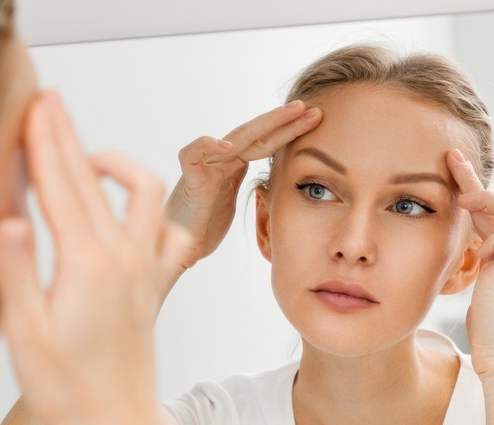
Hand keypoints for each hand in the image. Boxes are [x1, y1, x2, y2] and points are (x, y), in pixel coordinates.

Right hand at [0, 91, 185, 424]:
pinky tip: (142, 210)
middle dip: (69, 137)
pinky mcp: (158, 283)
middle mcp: (124, 258)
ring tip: (91, 157)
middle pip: (92, 180)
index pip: (60, 187)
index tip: (37, 108)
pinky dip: (162, 212)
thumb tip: (10, 221)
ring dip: (119, 167)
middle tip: (51, 105)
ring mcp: (146, 268)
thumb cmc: (68, 385)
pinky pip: (175, 235)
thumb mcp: (27, 333)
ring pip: (145, 196)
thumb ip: (18, 273)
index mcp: (88, 264)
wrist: (114, 417)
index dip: (46, 142)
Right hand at [166, 101, 321, 270]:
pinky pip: (193, 155)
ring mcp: (205, 167)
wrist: (177, 248)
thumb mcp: (235, 203)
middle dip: (284, 120)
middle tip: (310, 107)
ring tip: (288, 113)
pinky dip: (206, 146)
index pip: (266, 143)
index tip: (316, 119)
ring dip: (263, 123)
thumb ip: (250, 187)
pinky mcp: (189, 180)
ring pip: (234, 138)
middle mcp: (220, 160)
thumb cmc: (203, 227)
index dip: (289, 131)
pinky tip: (226, 145)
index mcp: (233, 165)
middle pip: (256, 134)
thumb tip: (277, 182)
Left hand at [446, 148, 493, 380]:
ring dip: (487, 197)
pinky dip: (488, 234)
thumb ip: (467, 268)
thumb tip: (455, 253)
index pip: (488, 215)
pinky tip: (469, 239)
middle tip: (451, 158)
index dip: (470, 194)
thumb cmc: (486, 333)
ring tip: (462, 192)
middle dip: (475, 179)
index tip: (447, 175)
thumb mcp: (471, 291)